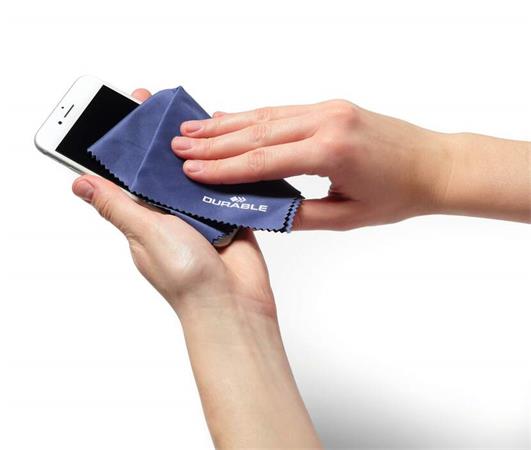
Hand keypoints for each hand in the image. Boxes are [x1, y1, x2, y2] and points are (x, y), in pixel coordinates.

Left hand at [72, 89, 321, 448]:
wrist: (235, 305)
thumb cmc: (187, 279)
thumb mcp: (146, 235)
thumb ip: (118, 206)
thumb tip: (80, 184)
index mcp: (143, 219)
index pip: (128, 174)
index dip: (125, 145)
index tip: (124, 112)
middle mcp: (169, 214)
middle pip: (163, 169)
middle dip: (162, 140)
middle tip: (160, 105)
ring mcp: (200, 214)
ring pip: (195, 174)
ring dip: (195, 153)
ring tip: (193, 120)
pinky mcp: (227, 215)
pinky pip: (223, 186)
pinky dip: (224, 170)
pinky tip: (224, 148)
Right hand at [171, 100, 452, 229]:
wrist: (435, 165)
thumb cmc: (398, 194)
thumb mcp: (347, 217)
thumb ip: (300, 216)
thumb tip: (259, 212)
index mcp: (331, 151)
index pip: (264, 160)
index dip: (224, 167)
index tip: (192, 170)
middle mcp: (326, 122)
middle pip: (257, 132)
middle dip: (213, 141)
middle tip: (177, 146)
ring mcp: (328, 109)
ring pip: (266, 116)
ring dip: (226, 124)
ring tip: (192, 130)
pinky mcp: (330, 107)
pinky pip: (282, 110)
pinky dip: (252, 116)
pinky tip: (229, 119)